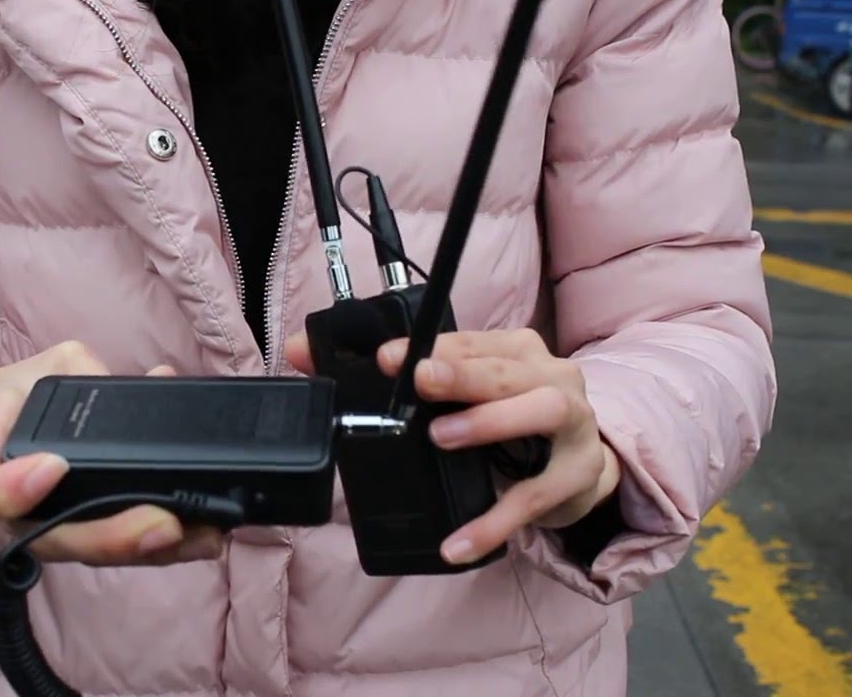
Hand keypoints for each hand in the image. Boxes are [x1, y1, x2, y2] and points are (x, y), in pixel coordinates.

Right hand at [0, 341, 224, 566]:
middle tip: (166, 524)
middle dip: (114, 537)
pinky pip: (117, 548)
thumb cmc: (8, 402)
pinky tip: (205, 536)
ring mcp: (49, 532)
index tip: (54, 466)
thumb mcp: (33, 368)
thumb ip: (81, 370)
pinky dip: (163, 547)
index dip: (11, 489)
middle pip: (55, 542)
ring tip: (203, 535)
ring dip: (152, 552)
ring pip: (93, 555)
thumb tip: (153, 383)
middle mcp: (14, 514)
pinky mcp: (83, 535)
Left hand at [284, 328, 620, 565]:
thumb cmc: (510, 418)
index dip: (429, 348)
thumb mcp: (459, 392)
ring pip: (538, 413)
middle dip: (462, 374)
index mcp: (516, 349)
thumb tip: (301, 352)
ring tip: (441, 439)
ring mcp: (573, 423)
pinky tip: (458, 543)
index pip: (469, 341)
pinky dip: (493, 521)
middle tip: (418, 382)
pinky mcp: (578, 474)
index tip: (387, 358)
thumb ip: (387, 375)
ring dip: (489, 423)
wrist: (584, 464)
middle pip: (507, 369)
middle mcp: (551, 376)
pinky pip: (534, 498)